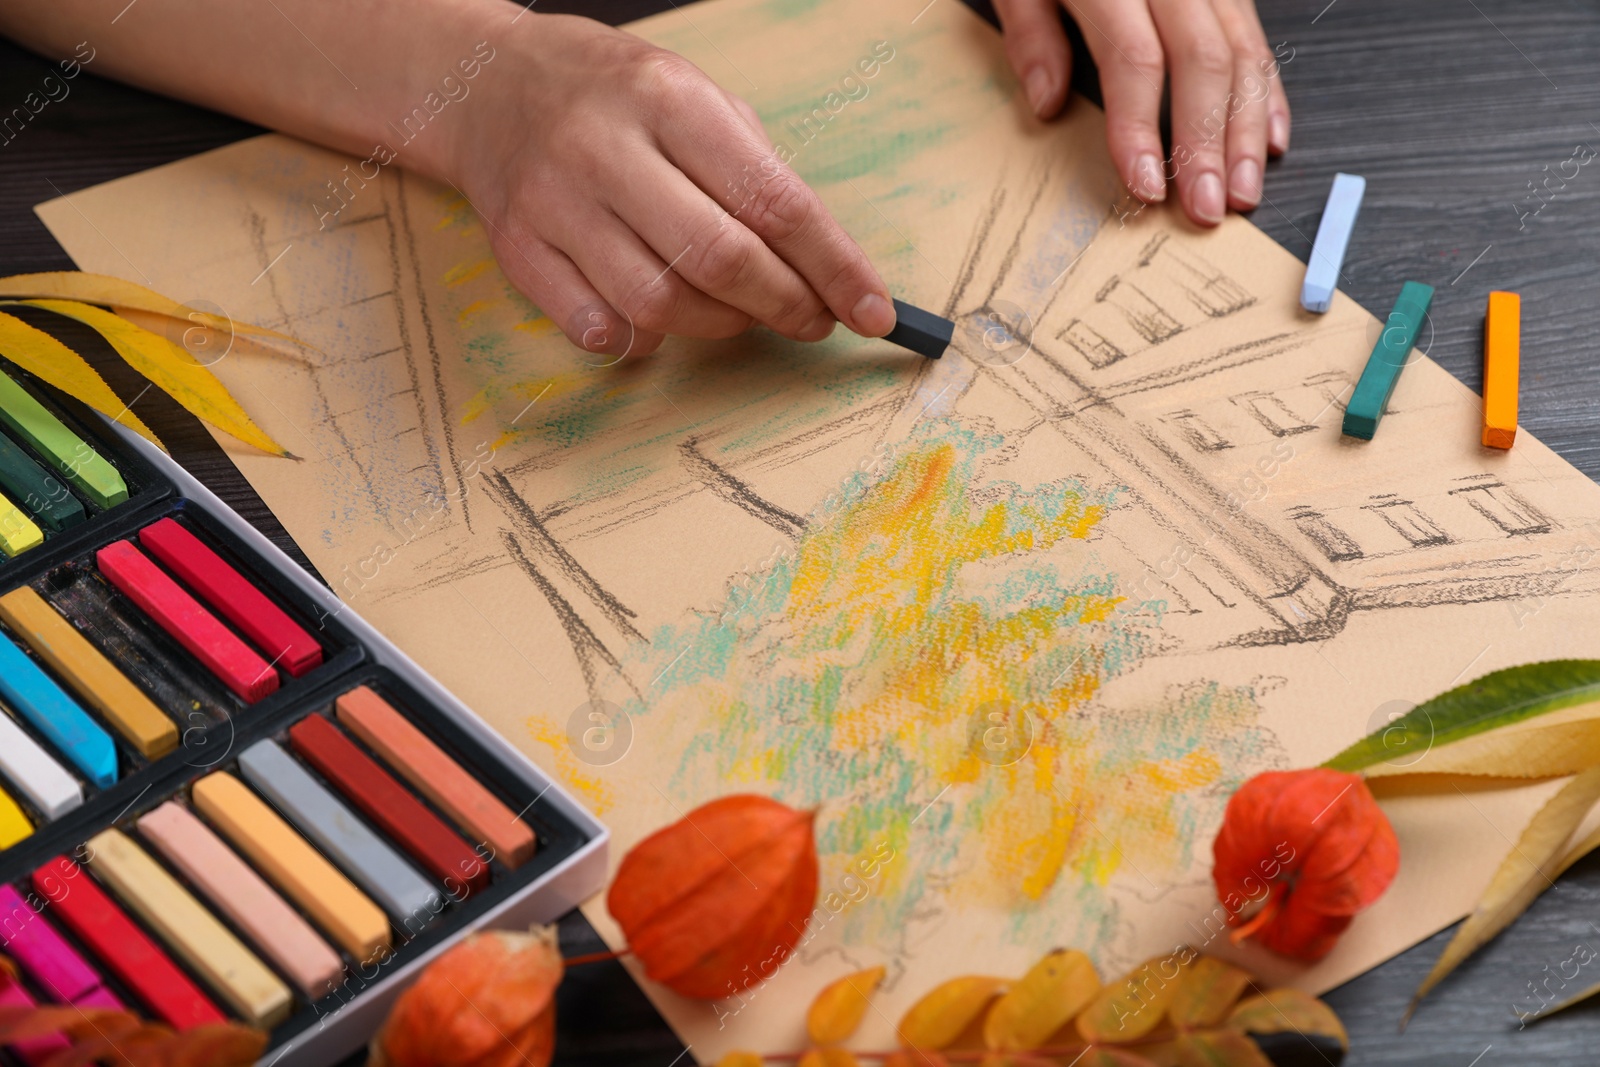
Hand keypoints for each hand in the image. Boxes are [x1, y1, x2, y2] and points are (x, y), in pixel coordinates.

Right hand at [453, 14, 895, 357]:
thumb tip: (825, 268)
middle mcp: (606, 148)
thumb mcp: (697, 98)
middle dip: (786, 305)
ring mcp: (554, 202)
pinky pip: (596, 327)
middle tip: (812, 319)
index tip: (873, 312)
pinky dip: (643, 340)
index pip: (774, 200)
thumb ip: (759, 174)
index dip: (834, 267)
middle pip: (720, 260)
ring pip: (660, 305)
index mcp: (669, 100)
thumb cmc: (617, 98)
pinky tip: (662, 321)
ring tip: (742, 313)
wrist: (488, 83)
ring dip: (722, 327)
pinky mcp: (516, 250)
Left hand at [993, 0, 1289, 224]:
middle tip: (1205, 208)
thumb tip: (1047, 105)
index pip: (1134, 58)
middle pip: (1202, 60)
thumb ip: (1031, 35)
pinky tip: (1272, 139)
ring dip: (1247, 129)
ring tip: (1241, 191)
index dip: (1141, 127)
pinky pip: (1257, 34)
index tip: (1145, 186)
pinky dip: (1269, 91)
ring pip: (1242, 51)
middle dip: (1206, 142)